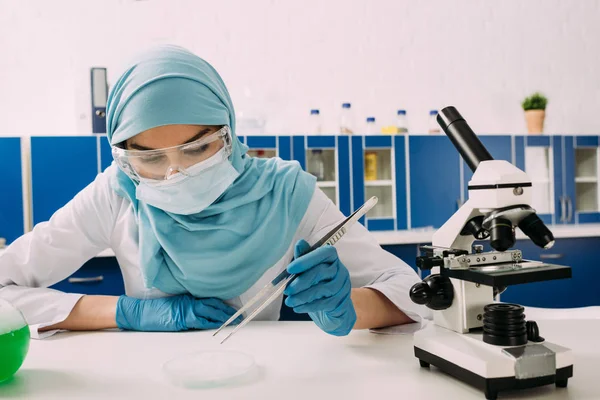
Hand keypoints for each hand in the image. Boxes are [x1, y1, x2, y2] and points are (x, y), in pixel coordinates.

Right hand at [116, 295, 240, 331]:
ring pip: (209, 311)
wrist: (140, 312)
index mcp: (188, 297)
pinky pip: (199, 320)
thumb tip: (203, 314)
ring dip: (222, 316)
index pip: (210, 299)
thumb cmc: (156, 311)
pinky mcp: (181, 318)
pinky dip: (210, 322)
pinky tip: (218, 325)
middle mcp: (189, 301)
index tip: (234, 310)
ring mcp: (185, 309)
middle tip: (239, 316)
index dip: (223, 304)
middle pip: (213, 304)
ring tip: (233, 321)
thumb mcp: (175, 305)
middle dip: (227, 311)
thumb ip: (189, 306)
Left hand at [284, 240, 355, 335]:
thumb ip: (304, 258)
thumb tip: (300, 243)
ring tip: (289, 301)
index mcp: (332, 258)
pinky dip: (309, 306)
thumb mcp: (309, 271)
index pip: (324, 253)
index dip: (306, 259)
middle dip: (301, 281)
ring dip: (303, 296)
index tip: (290, 269)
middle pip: (321, 272)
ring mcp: (343, 286)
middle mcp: (340, 270)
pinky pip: (325, 303)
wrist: (332, 309)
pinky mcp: (342, 301)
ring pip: (323, 289)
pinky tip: (298, 308)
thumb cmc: (318, 285)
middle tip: (287, 290)